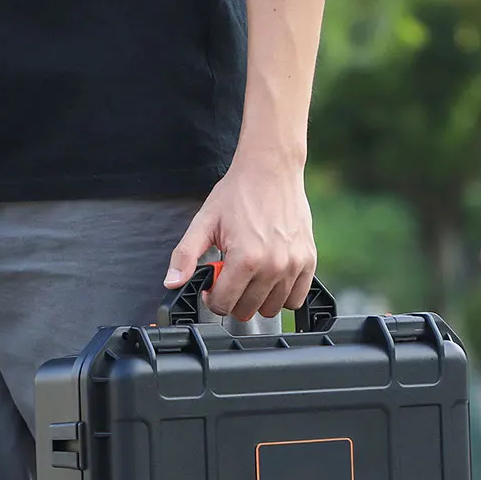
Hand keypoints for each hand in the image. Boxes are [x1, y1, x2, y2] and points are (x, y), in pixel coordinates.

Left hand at [165, 153, 316, 320]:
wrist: (271, 169)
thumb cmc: (238, 193)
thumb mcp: (203, 223)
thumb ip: (185, 256)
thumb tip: (172, 283)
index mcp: (245, 259)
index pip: (223, 305)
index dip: (212, 297)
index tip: (213, 283)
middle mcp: (273, 266)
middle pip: (246, 311)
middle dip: (233, 299)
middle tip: (231, 277)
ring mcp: (293, 265)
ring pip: (271, 309)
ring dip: (257, 299)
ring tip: (250, 275)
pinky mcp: (308, 261)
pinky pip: (296, 298)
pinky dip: (282, 294)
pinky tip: (270, 278)